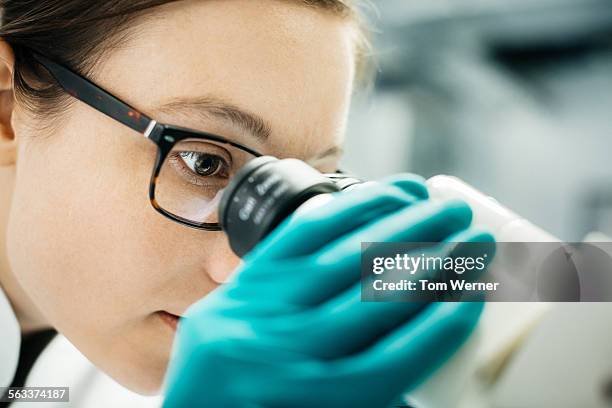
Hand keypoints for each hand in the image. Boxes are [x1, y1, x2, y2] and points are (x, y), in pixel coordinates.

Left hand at [162, 174, 493, 407]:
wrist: (201, 406)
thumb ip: (385, 392)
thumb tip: (438, 335)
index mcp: (318, 401)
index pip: (401, 358)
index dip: (447, 323)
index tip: (477, 293)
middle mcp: (290, 353)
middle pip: (380, 297)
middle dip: (439, 259)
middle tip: (475, 233)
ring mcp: (264, 308)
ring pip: (347, 256)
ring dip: (404, 224)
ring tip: (442, 205)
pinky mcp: (248, 276)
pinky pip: (304, 232)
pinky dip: (350, 208)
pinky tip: (384, 195)